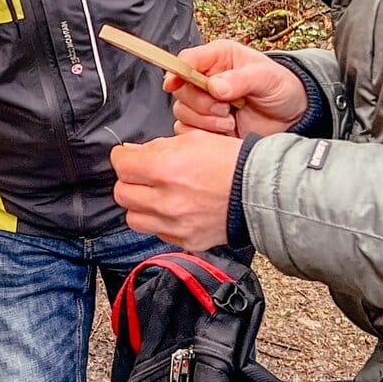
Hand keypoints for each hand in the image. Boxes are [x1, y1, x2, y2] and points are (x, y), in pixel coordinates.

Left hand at [111, 131, 240, 249]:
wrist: (262, 192)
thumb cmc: (230, 161)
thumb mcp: (191, 140)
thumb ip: (155, 147)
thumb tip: (130, 152)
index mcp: (165, 169)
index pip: (121, 165)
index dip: (122, 157)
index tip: (128, 156)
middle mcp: (166, 201)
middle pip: (122, 193)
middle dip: (129, 180)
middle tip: (142, 174)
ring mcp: (176, 225)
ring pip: (133, 218)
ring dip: (139, 204)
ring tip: (155, 195)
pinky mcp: (186, 241)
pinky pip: (157, 233)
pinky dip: (159, 221)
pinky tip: (174, 209)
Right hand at [164, 39, 307, 137]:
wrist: (294, 115)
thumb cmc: (282, 87)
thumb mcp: (266, 78)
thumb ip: (240, 80)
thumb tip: (214, 86)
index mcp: (218, 58)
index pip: (186, 60)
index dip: (177, 72)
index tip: (174, 85)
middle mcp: (206, 78)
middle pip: (181, 89)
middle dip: (201, 104)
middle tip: (226, 108)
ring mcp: (205, 103)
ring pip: (182, 111)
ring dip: (205, 121)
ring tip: (230, 120)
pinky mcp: (206, 124)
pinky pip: (187, 130)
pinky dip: (202, 134)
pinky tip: (224, 132)